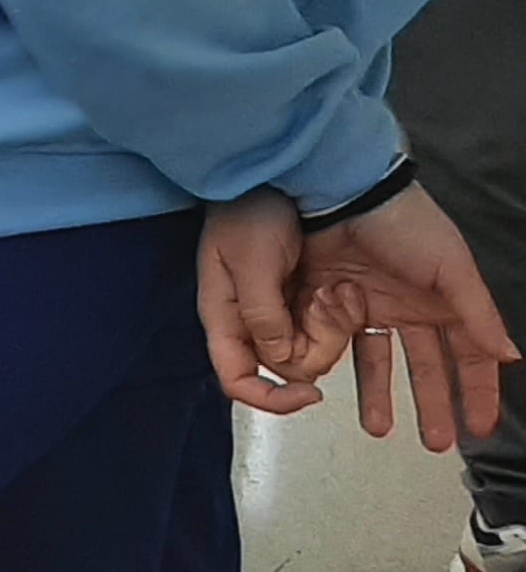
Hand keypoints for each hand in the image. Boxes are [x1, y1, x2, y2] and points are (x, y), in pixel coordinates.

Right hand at [198, 191, 331, 412]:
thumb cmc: (250, 207)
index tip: (311, 394)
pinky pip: (331, 329)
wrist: (280, 172)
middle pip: (285, 367)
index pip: (239, 380)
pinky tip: (345, 289)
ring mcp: (281, 309)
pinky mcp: (307, 297)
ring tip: (337, 290)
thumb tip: (280, 360)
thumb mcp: (252, 262)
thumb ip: (263, 315)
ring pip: (314, 349)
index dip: (272, 399)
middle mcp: (252, 319)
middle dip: (315, 346)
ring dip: (334, 328)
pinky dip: (344, 316)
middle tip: (325, 306)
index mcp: (226, 316)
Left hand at [296, 183, 514, 451]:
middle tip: (436, 442)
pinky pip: (339, 346)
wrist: (343, 193)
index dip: (478, 391)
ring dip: (382, 397)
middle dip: (433, 405)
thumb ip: (478, 315)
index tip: (481, 426)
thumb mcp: (451, 269)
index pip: (470, 357)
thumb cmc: (406, 224)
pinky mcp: (332, 305)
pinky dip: (343, 371)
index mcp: (445, 302)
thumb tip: (510, 357)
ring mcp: (371, 307)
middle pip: (427, 368)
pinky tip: (340, 393)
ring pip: (381, 364)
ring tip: (381, 431)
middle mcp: (411, 309)